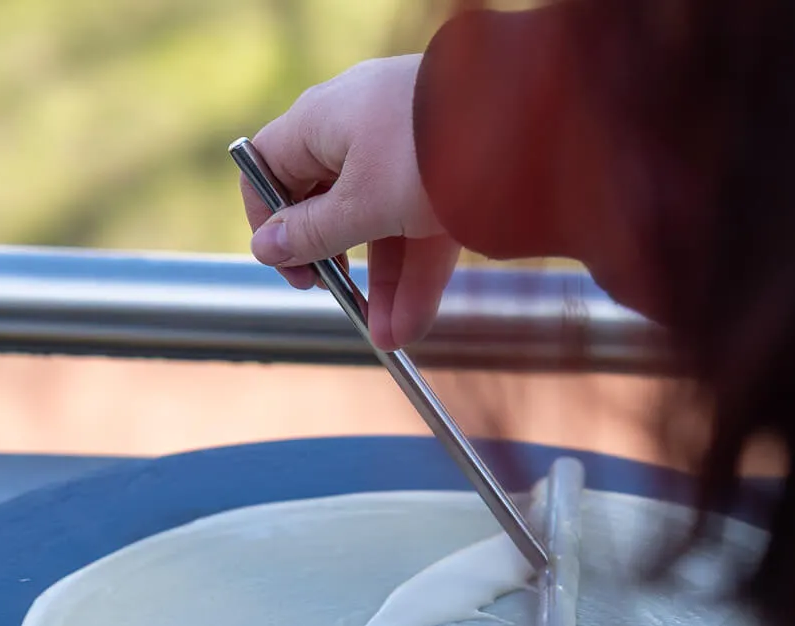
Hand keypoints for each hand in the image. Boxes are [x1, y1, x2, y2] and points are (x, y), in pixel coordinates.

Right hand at [241, 54, 461, 350]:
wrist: (527, 122)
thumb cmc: (427, 148)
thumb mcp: (362, 202)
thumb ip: (314, 232)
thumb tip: (267, 247)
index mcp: (320, 121)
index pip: (269, 166)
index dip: (269, 218)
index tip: (287, 261)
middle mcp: (360, 128)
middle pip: (330, 203)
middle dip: (335, 263)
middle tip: (334, 295)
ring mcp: (407, 149)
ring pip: (382, 224)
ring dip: (384, 284)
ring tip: (390, 335)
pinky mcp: (449, 171)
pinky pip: (422, 227)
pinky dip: (418, 274)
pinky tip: (414, 323)